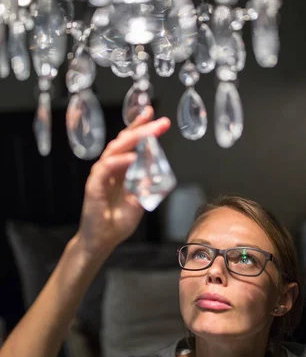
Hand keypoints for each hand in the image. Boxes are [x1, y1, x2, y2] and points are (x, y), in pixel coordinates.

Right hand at [76, 106, 170, 259]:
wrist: (102, 240)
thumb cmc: (118, 220)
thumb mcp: (139, 200)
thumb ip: (146, 185)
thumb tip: (159, 174)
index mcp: (120, 168)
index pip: (131, 143)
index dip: (142, 127)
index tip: (157, 116)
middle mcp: (110, 167)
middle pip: (124, 141)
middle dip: (142, 128)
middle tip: (160, 121)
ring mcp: (101, 175)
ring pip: (115, 150)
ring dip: (133, 139)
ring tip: (150, 132)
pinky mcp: (94, 186)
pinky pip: (106, 169)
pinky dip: (119, 161)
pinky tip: (132, 157)